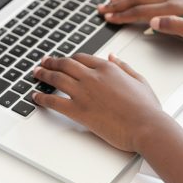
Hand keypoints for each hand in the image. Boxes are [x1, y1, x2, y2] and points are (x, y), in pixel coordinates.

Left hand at [32, 53, 166, 152]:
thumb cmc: (146, 108)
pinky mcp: (78, 110)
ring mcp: (84, 93)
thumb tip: (113, 56)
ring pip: (56, 78)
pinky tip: (36, 96)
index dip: (69, 58)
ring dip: (43, 74)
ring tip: (36, 73)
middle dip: (52, 62)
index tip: (63, 60)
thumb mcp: (139, 80)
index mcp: (107, 68)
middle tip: (43, 62)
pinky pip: (54, 101)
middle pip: (65, 64)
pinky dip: (42, 97)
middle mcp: (92, 77)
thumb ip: (124, 67)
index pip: (81, 58)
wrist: (146, 126)